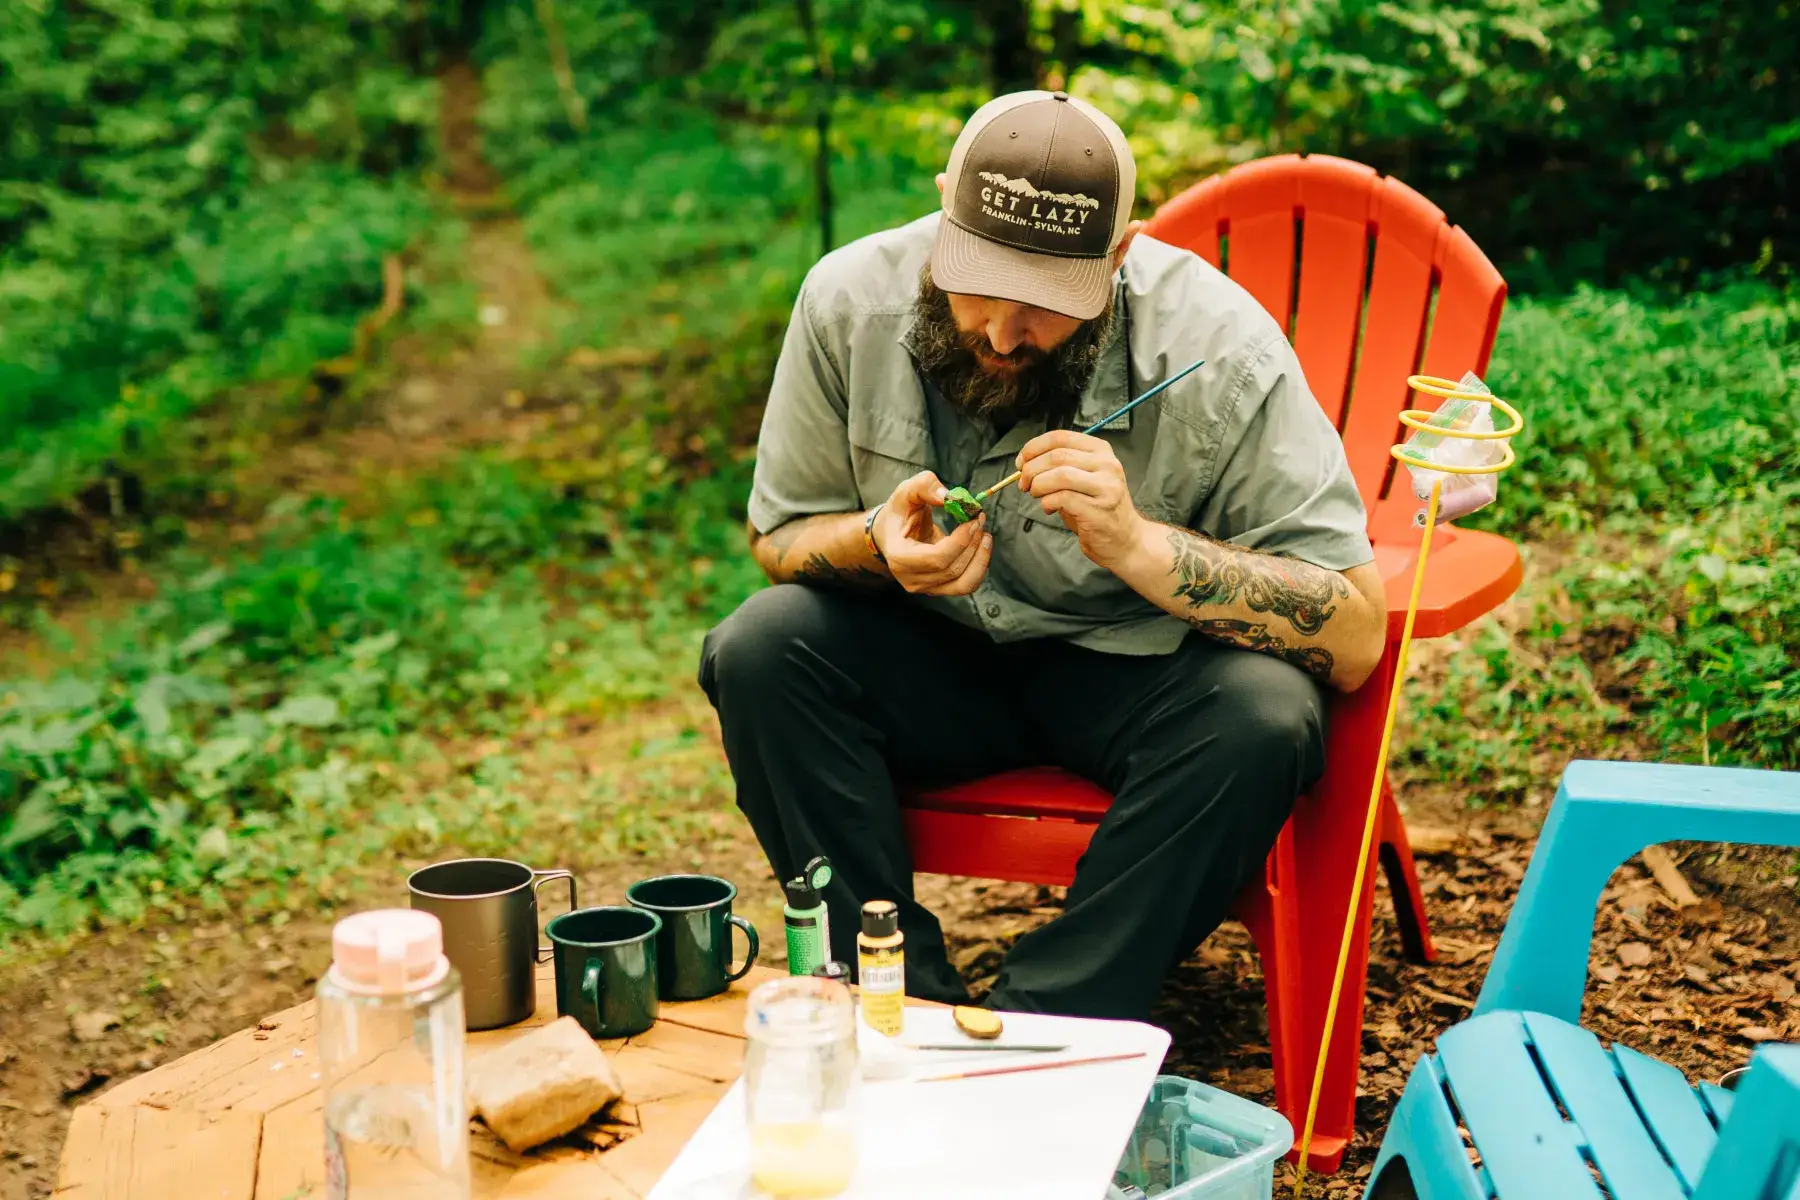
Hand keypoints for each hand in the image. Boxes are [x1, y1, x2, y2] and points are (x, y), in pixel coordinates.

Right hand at [874, 471, 992, 595]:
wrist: (890, 534)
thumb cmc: (899, 513)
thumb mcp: (906, 492)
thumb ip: (925, 486)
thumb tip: (949, 497)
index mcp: (899, 556)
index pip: (936, 558)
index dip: (960, 541)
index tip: (972, 518)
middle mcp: (910, 578)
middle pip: (952, 569)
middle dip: (973, 544)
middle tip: (980, 519)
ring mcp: (924, 588)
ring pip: (963, 583)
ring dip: (980, 558)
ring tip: (984, 534)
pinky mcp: (937, 589)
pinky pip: (965, 585)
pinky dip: (978, 567)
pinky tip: (981, 547)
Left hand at [1016, 431, 1147, 570]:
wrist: (1124, 539)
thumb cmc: (1097, 508)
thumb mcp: (1083, 478)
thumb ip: (1060, 465)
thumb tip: (1026, 462)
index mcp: (1101, 451)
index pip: (1060, 437)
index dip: (1033, 448)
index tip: (1021, 462)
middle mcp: (1106, 464)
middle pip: (1056, 455)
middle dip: (1031, 469)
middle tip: (1024, 483)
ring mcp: (1105, 486)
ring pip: (1059, 475)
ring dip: (1038, 485)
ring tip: (1037, 494)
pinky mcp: (1097, 509)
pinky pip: (1061, 498)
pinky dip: (1047, 502)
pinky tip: (1049, 508)